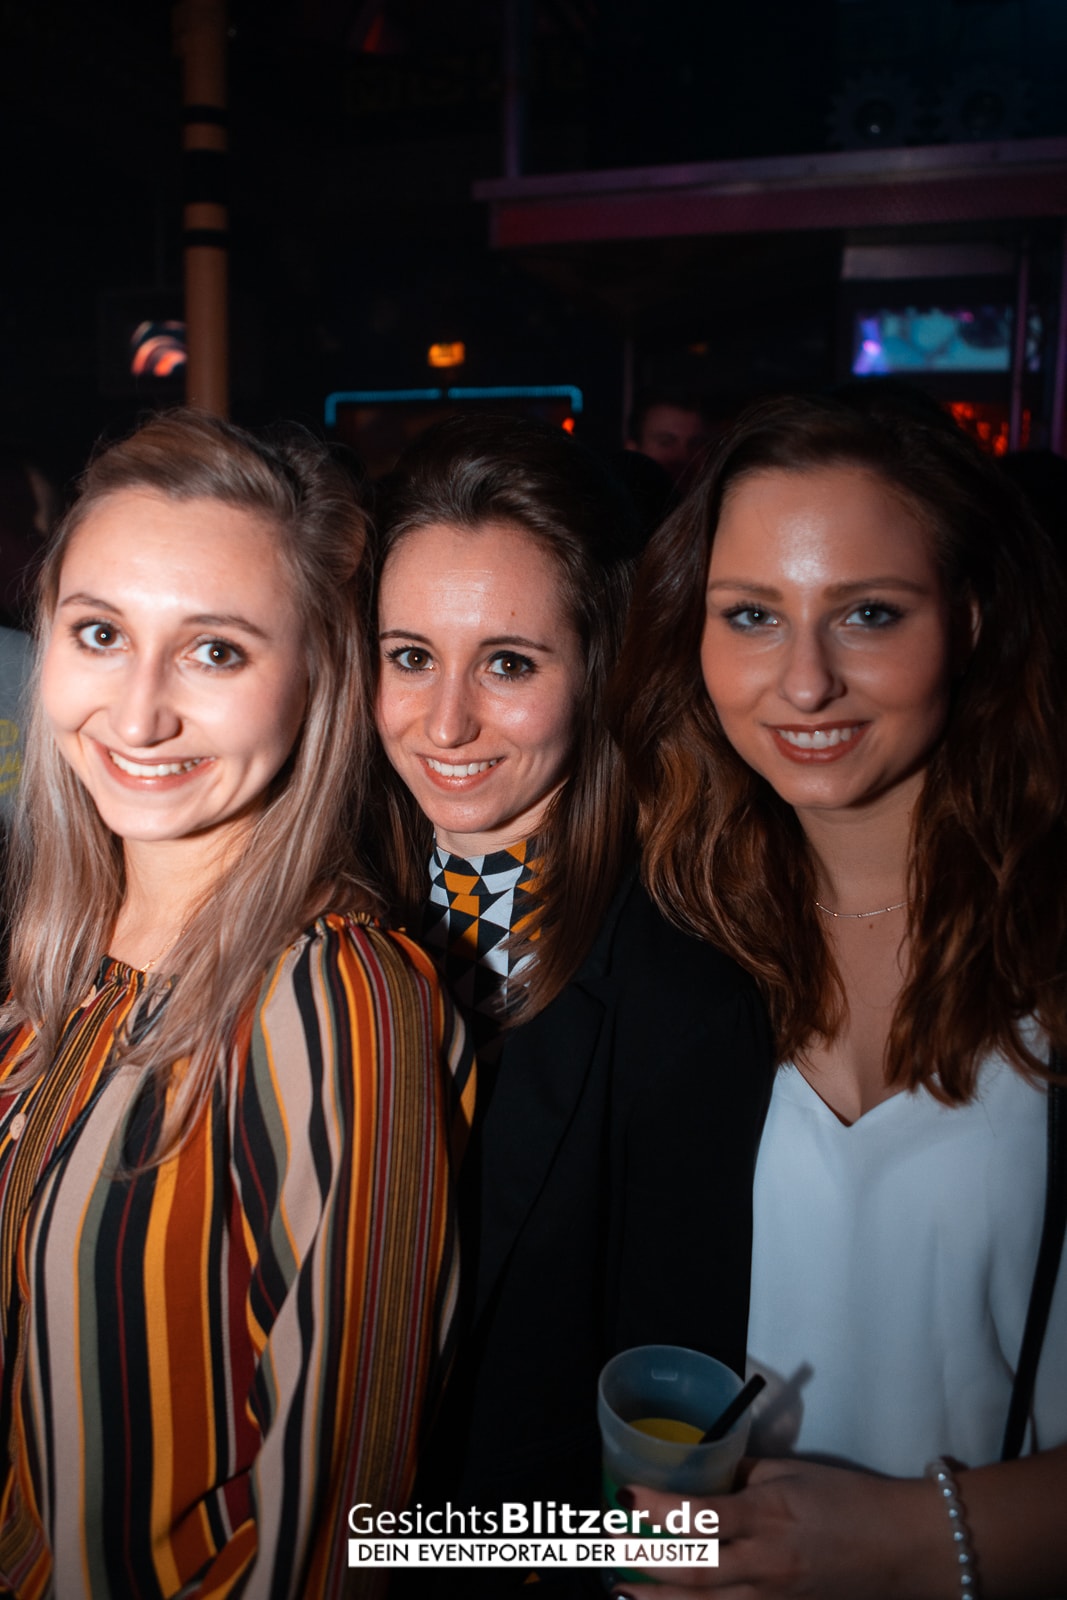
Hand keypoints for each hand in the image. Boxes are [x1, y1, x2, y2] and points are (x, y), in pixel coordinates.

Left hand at [611, 1457, 949, 1599]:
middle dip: (645, 1560)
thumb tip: (703, 1485)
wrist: (904, 1547)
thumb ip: (743, 1482)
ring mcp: (775, 1598)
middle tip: (607, 1550)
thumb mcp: (793, 1475)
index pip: (701, 1513)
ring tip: (621, 1592)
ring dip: (660, 1599)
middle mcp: (766, 1562)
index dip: (658, 1506)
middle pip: (693, 1568)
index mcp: (769, 1514)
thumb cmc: (849, 1499)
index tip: (625, 1494)